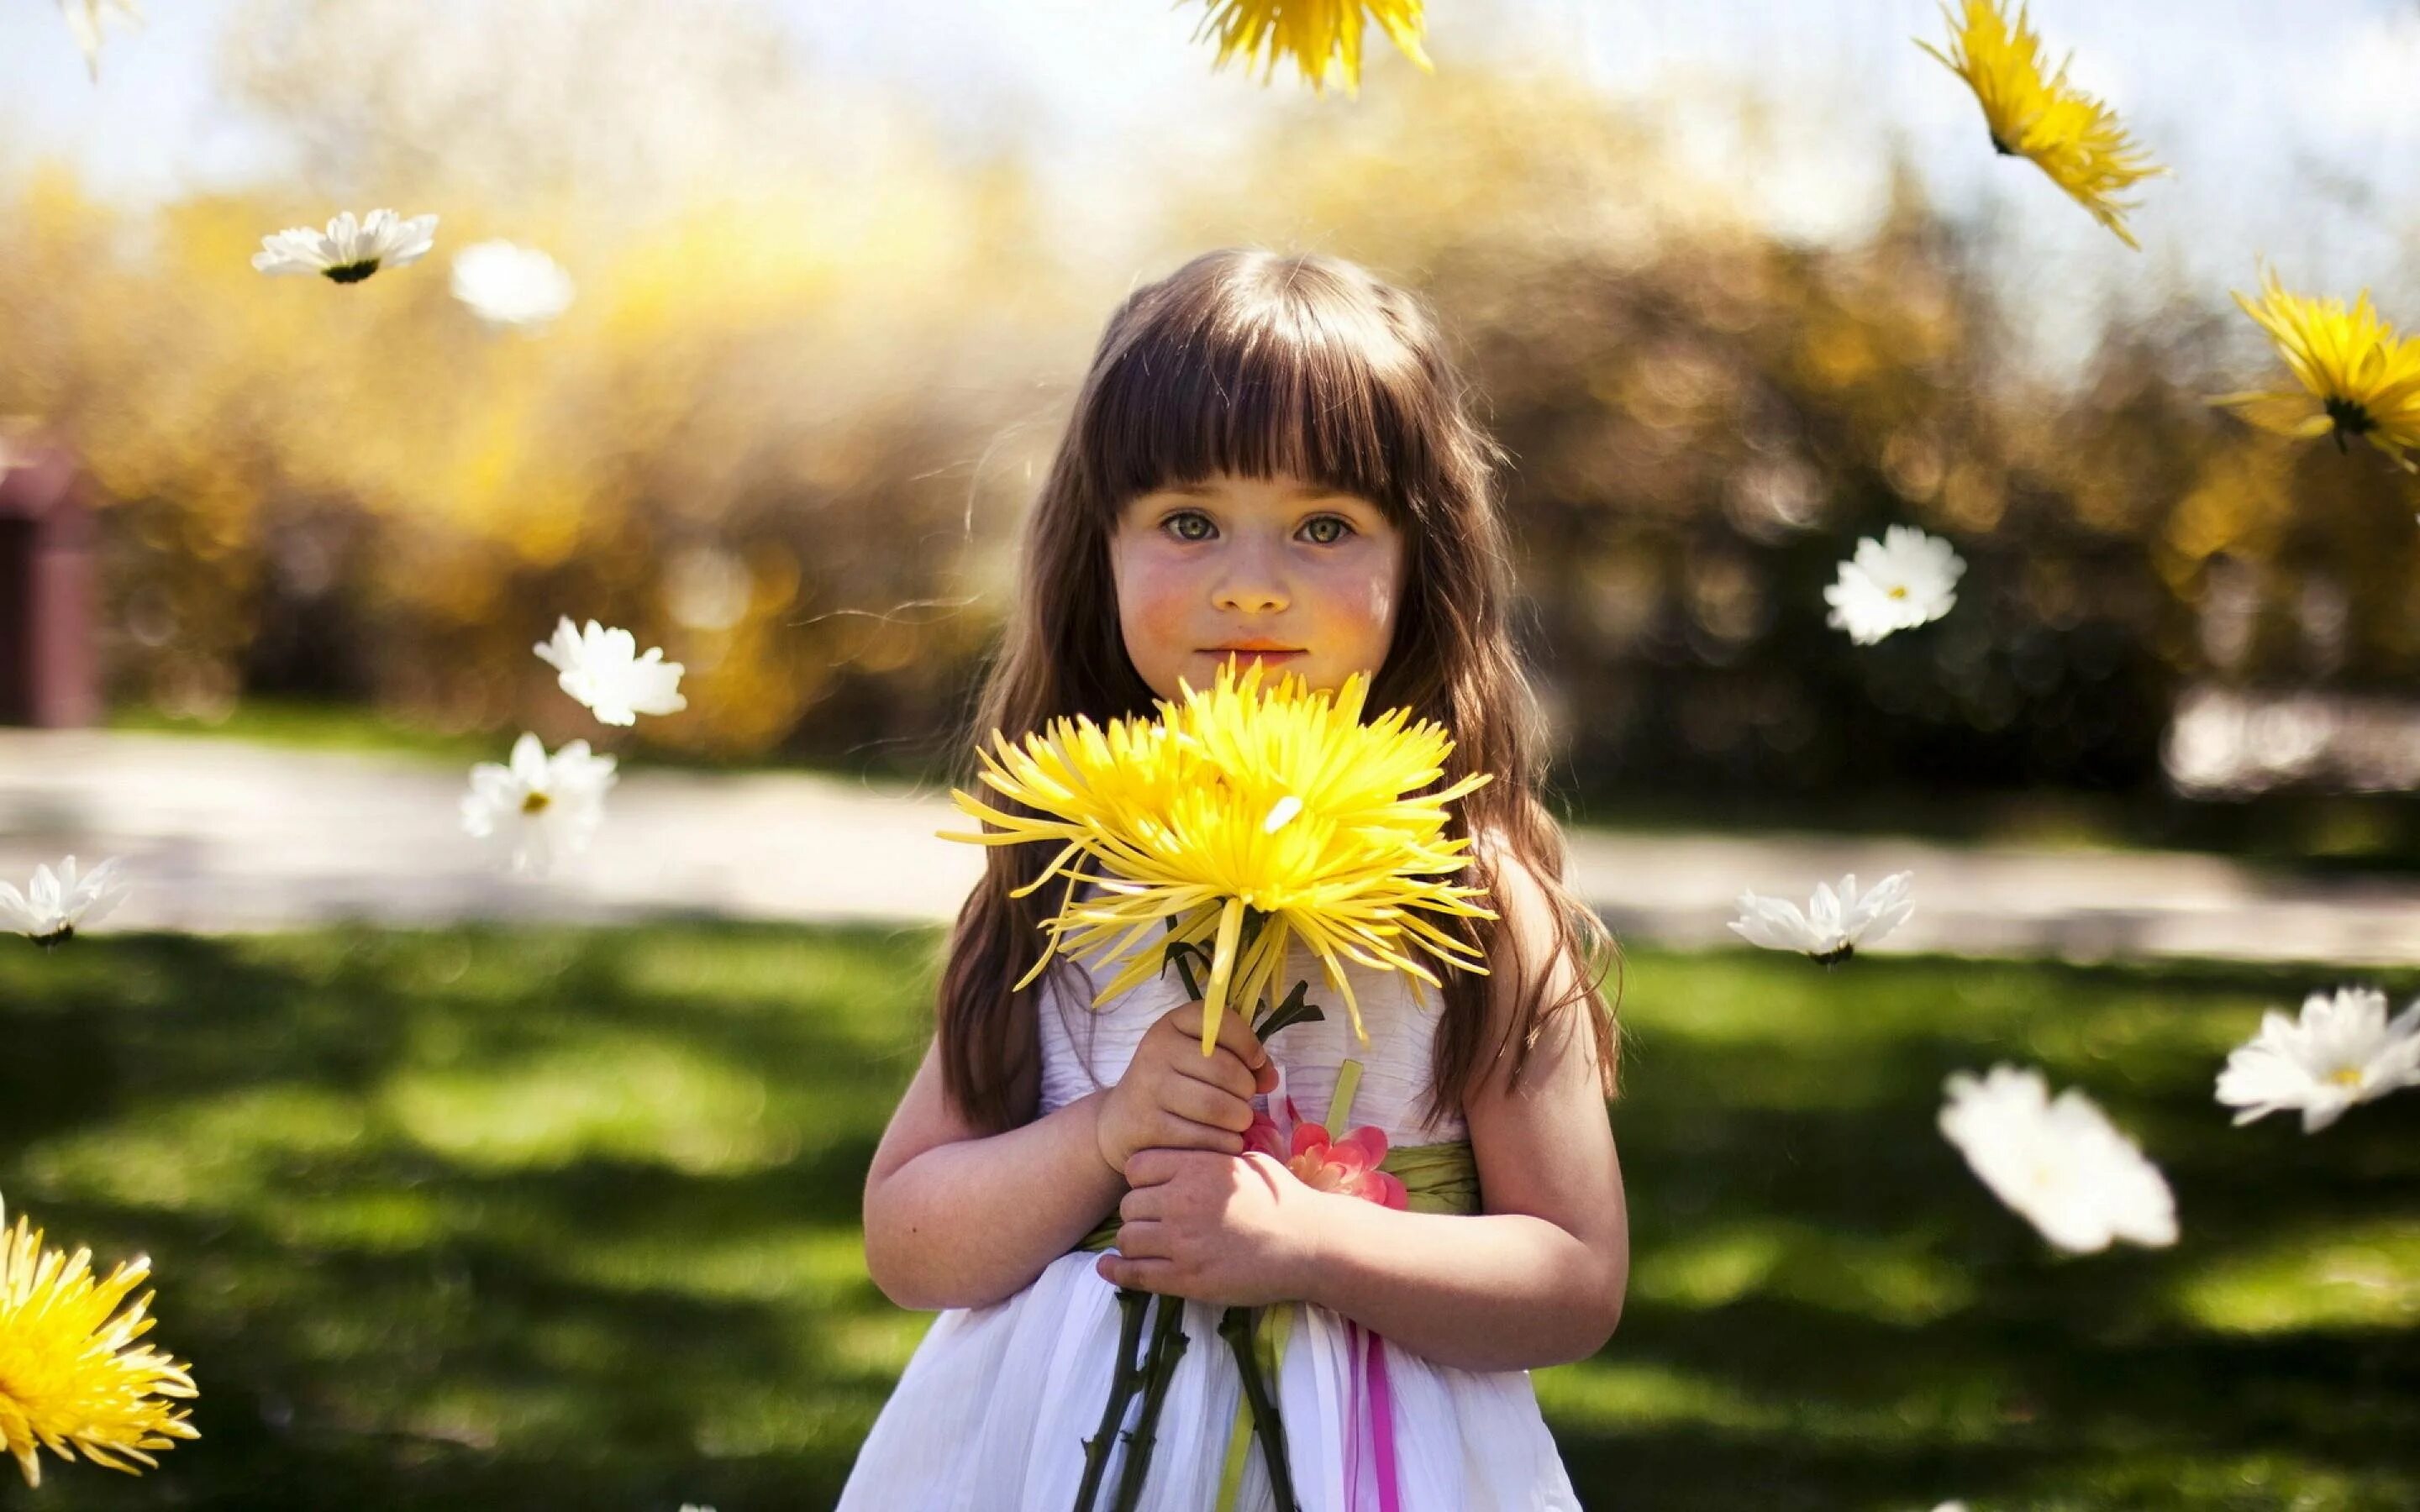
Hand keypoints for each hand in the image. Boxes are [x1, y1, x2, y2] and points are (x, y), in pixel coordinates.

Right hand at [1093, 1001, 1277, 1174]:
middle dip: (1246, 1091)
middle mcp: (1156, 1050)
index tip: (1254, 1063)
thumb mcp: (1200, 1059)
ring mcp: (1149, 1088)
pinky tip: (1224, 1140)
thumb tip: (1270, 1079)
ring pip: (1217, 1107)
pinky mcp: (1150, 1127)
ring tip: (1237, 1121)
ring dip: (1240, 1119)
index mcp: (1172, 1024)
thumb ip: (1241, 1059)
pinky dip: (1226, 1143)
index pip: (1222, 1022)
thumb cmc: (1174, 1084)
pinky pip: (1206, 1138)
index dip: (1249, 1044)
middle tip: (1244, 1101)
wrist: (1121, 1122)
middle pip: (1225, 1071)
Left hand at [1094, 1148, 1333, 1305]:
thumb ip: (1210, 1156)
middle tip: (1155, 1221)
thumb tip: (1189, 1149)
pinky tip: (1109, 1268)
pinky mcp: (1186, 1278)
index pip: (1136, 1167)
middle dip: (1138, 1212)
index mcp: (1196, 1168)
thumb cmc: (1283, 1199)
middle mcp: (1182, 1201)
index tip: (1153, 1189)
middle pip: (1128, 1204)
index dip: (1141, 1179)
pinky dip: (1117, 1271)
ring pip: (1127, 1237)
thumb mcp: (1246, 1161)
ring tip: (1146, 1244)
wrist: (1309, 1244)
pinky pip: (1134, 1274)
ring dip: (1133, 1241)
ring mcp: (1182, 1242)